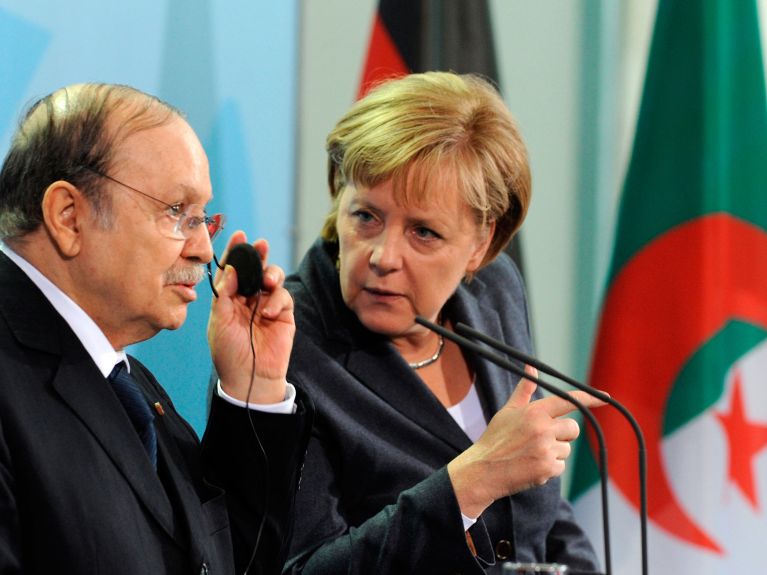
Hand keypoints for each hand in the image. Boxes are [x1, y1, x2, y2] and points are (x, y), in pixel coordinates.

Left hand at [207, 231, 294, 403]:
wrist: (250, 378)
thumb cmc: (229, 353)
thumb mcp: (219, 322)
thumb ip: (224, 295)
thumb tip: (231, 269)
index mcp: (228, 298)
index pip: (232, 270)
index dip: (236, 252)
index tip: (239, 235)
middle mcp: (247, 298)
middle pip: (255, 269)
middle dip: (258, 255)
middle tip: (260, 245)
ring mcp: (266, 305)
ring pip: (272, 278)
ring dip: (271, 275)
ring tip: (267, 282)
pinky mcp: (284, 314)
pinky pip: (283, 296)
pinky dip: (277, 300)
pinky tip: (268, 313)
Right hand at [447, 366, 605, 517]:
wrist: (484, 469)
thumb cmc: (496, 438)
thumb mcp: (508, 411)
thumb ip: (524, 390)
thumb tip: (531, 366)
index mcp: (534, 411)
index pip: (568, 400)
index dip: (590, 398)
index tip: (606, 397)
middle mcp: (543, 428)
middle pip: (573, 428)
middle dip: (562, 433)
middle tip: (541, 438)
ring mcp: (546, 449)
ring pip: (567, 448)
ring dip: (554, 452)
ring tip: (531, 453)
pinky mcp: (548, 469)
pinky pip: (561, 465)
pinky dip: (549, 467)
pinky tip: (531, 465)